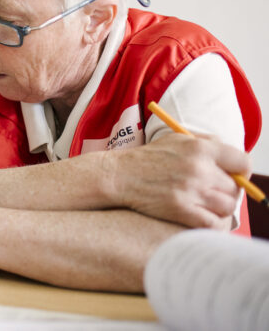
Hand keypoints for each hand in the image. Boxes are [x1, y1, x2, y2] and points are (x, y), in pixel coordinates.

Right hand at [111, 133, 250, 228]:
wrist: (119, 175)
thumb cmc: (149, 158)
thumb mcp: (177, 139)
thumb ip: (207, 144)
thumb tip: (233, 159)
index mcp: (200, 148)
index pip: (243, 162)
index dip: (242, 171)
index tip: (235, 176)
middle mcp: (199, 169)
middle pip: (235, 187)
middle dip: (226, 191)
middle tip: (212, 192)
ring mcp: (191, 191)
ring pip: (227, 206)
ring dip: (219, 208)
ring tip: (206, 205)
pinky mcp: (181, 210)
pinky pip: (213, 223)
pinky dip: (212, 222)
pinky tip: (200, 216)